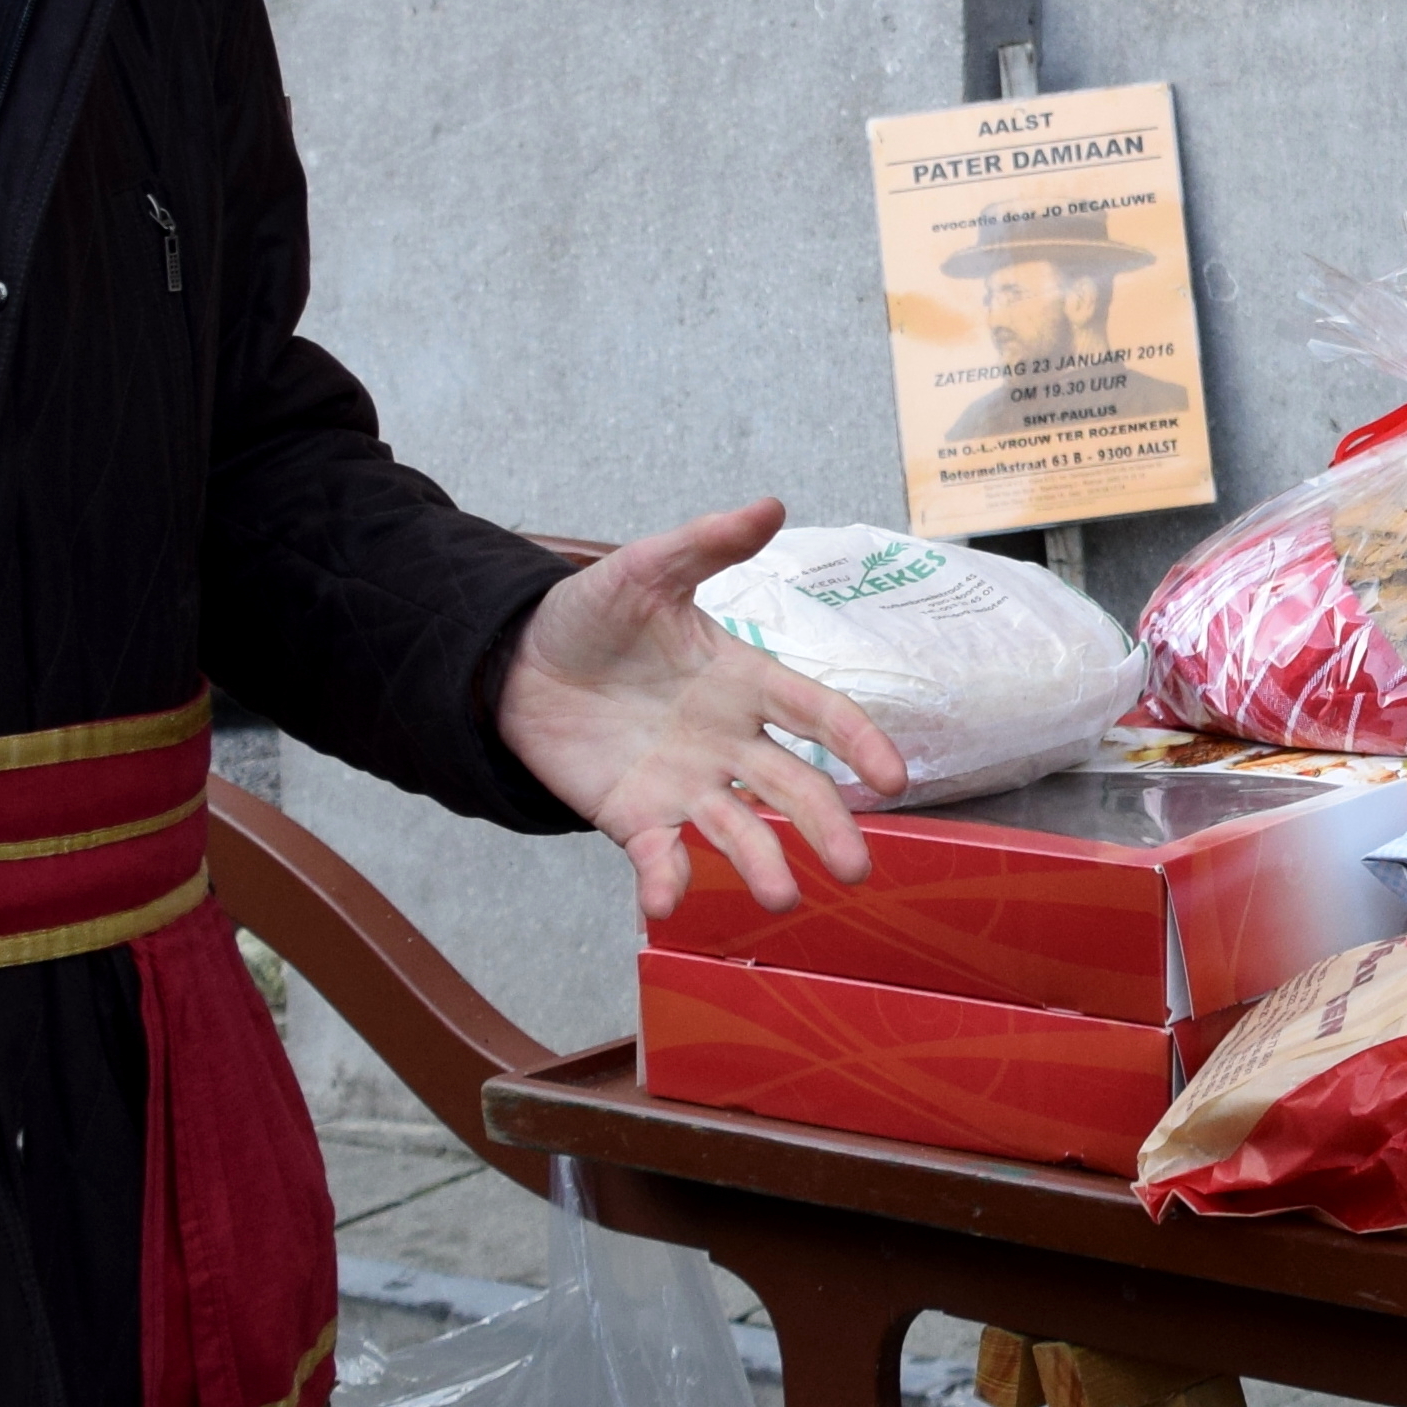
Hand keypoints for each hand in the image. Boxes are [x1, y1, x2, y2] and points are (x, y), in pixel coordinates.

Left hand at [497, 499, 918, 920]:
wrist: (514, 662)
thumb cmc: (591, 614)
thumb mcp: (645, 570)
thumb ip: (706, 543)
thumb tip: (771, 503)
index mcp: (743, 681)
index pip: (817, 714)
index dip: (858, 743)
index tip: (891, 777)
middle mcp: (728, 741)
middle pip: (793, 787)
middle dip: (827, 826)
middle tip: (855, 867)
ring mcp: (685, 785)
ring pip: (737, 830)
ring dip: (760, 863)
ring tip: (779, 896)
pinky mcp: (635, 818)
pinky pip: (659, 856)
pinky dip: (665, 881)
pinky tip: (666, 903)